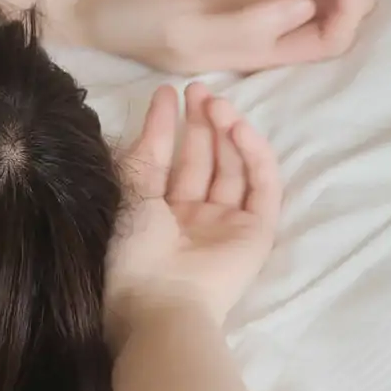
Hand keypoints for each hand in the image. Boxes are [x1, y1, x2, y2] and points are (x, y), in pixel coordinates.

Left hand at [106, 82, 281, 339]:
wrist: (161, 300)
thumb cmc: (133, 253)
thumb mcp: (128, 198)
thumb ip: (142, 160)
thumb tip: (150, 122)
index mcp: (153, 217)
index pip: (164, 162)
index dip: (165, 127)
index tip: (166, 93)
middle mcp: (190, 219)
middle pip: (202, 161)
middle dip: (200, 124)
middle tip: (198, 90)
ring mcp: (224, 225)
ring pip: (232, 168)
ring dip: (226, 132)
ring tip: (215, 103)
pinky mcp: (256, 232)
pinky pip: (262, 186)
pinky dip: (254, 156)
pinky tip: (239, 129)